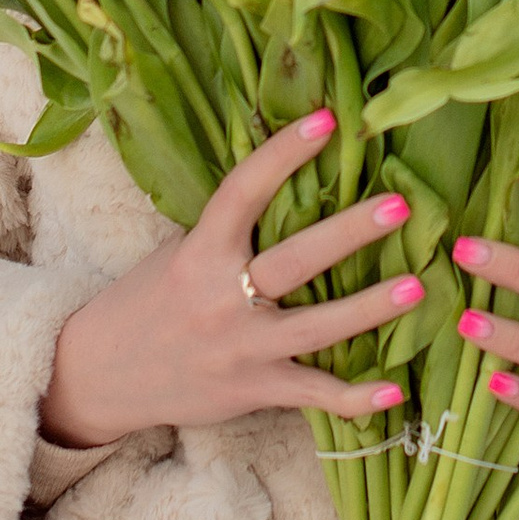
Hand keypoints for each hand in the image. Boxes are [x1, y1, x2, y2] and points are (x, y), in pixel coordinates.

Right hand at [40, 110, 425, 449]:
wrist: (100, 374)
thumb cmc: (147, 301)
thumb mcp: (177, 253)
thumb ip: (229, 230)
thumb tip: (290, 180)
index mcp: (199, 252)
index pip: (242, 192)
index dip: (283, 154)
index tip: (328, 121)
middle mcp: (220, 299)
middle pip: (292, 261)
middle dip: (347, 234)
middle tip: (399, 206)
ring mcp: (240, 348)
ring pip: (314, 329)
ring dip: (368, 310)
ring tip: (418, 288)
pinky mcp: (253, 389)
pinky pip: (311, 395)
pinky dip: (354, 398)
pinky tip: (395, 390)